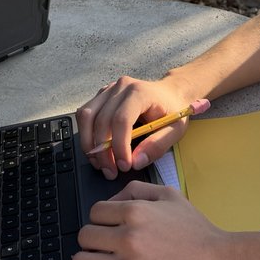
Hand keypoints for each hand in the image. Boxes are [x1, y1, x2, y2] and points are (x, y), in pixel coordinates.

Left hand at [73, 181, 231, 259]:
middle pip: (84, 237)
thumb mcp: (171, 198)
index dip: (101, 220)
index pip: (94, 212)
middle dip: (94, 241)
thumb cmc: (198, 236)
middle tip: (105, 248)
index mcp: (136, 212)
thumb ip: (138, 190)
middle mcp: (129, 238)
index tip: (108, 228)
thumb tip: (112, 198)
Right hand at [77, 76, 194, 178]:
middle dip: (103, 152)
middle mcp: (120, 87)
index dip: (119, 146)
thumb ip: (157, 146)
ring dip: (89, 144)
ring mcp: (108, 89)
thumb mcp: (175, 130)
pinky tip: (98, 150)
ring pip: (86, 116)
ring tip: (100, 164)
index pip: (121, 119)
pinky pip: (85, 115)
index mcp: (140, 92)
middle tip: (111, 172)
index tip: (124, 166)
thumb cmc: (173, 110)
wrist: (170, 92)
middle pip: (101, 120)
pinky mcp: (101, 95)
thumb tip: (136, 162)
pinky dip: (86, 134)